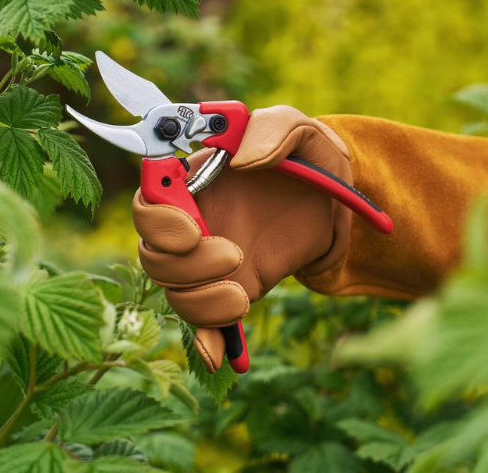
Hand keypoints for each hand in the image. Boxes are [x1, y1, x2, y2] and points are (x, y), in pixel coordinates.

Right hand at [132, 105, 352, 371]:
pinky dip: (207, 341)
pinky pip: (206, 321)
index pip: (148, 200)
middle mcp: (193, 220)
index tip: (193, 229)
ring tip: (242, 295)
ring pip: (174, 292)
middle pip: (153, 255)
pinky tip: (222, 358)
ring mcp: (210, 258)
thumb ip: (269, 132)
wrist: (339, 199)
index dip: (157, 221)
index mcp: (196, 179)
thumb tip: (238, 161)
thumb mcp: (298, 129)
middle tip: (235, 255)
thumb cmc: (310, 154)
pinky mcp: (234, 287)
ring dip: (200, 304)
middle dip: (186, 266)